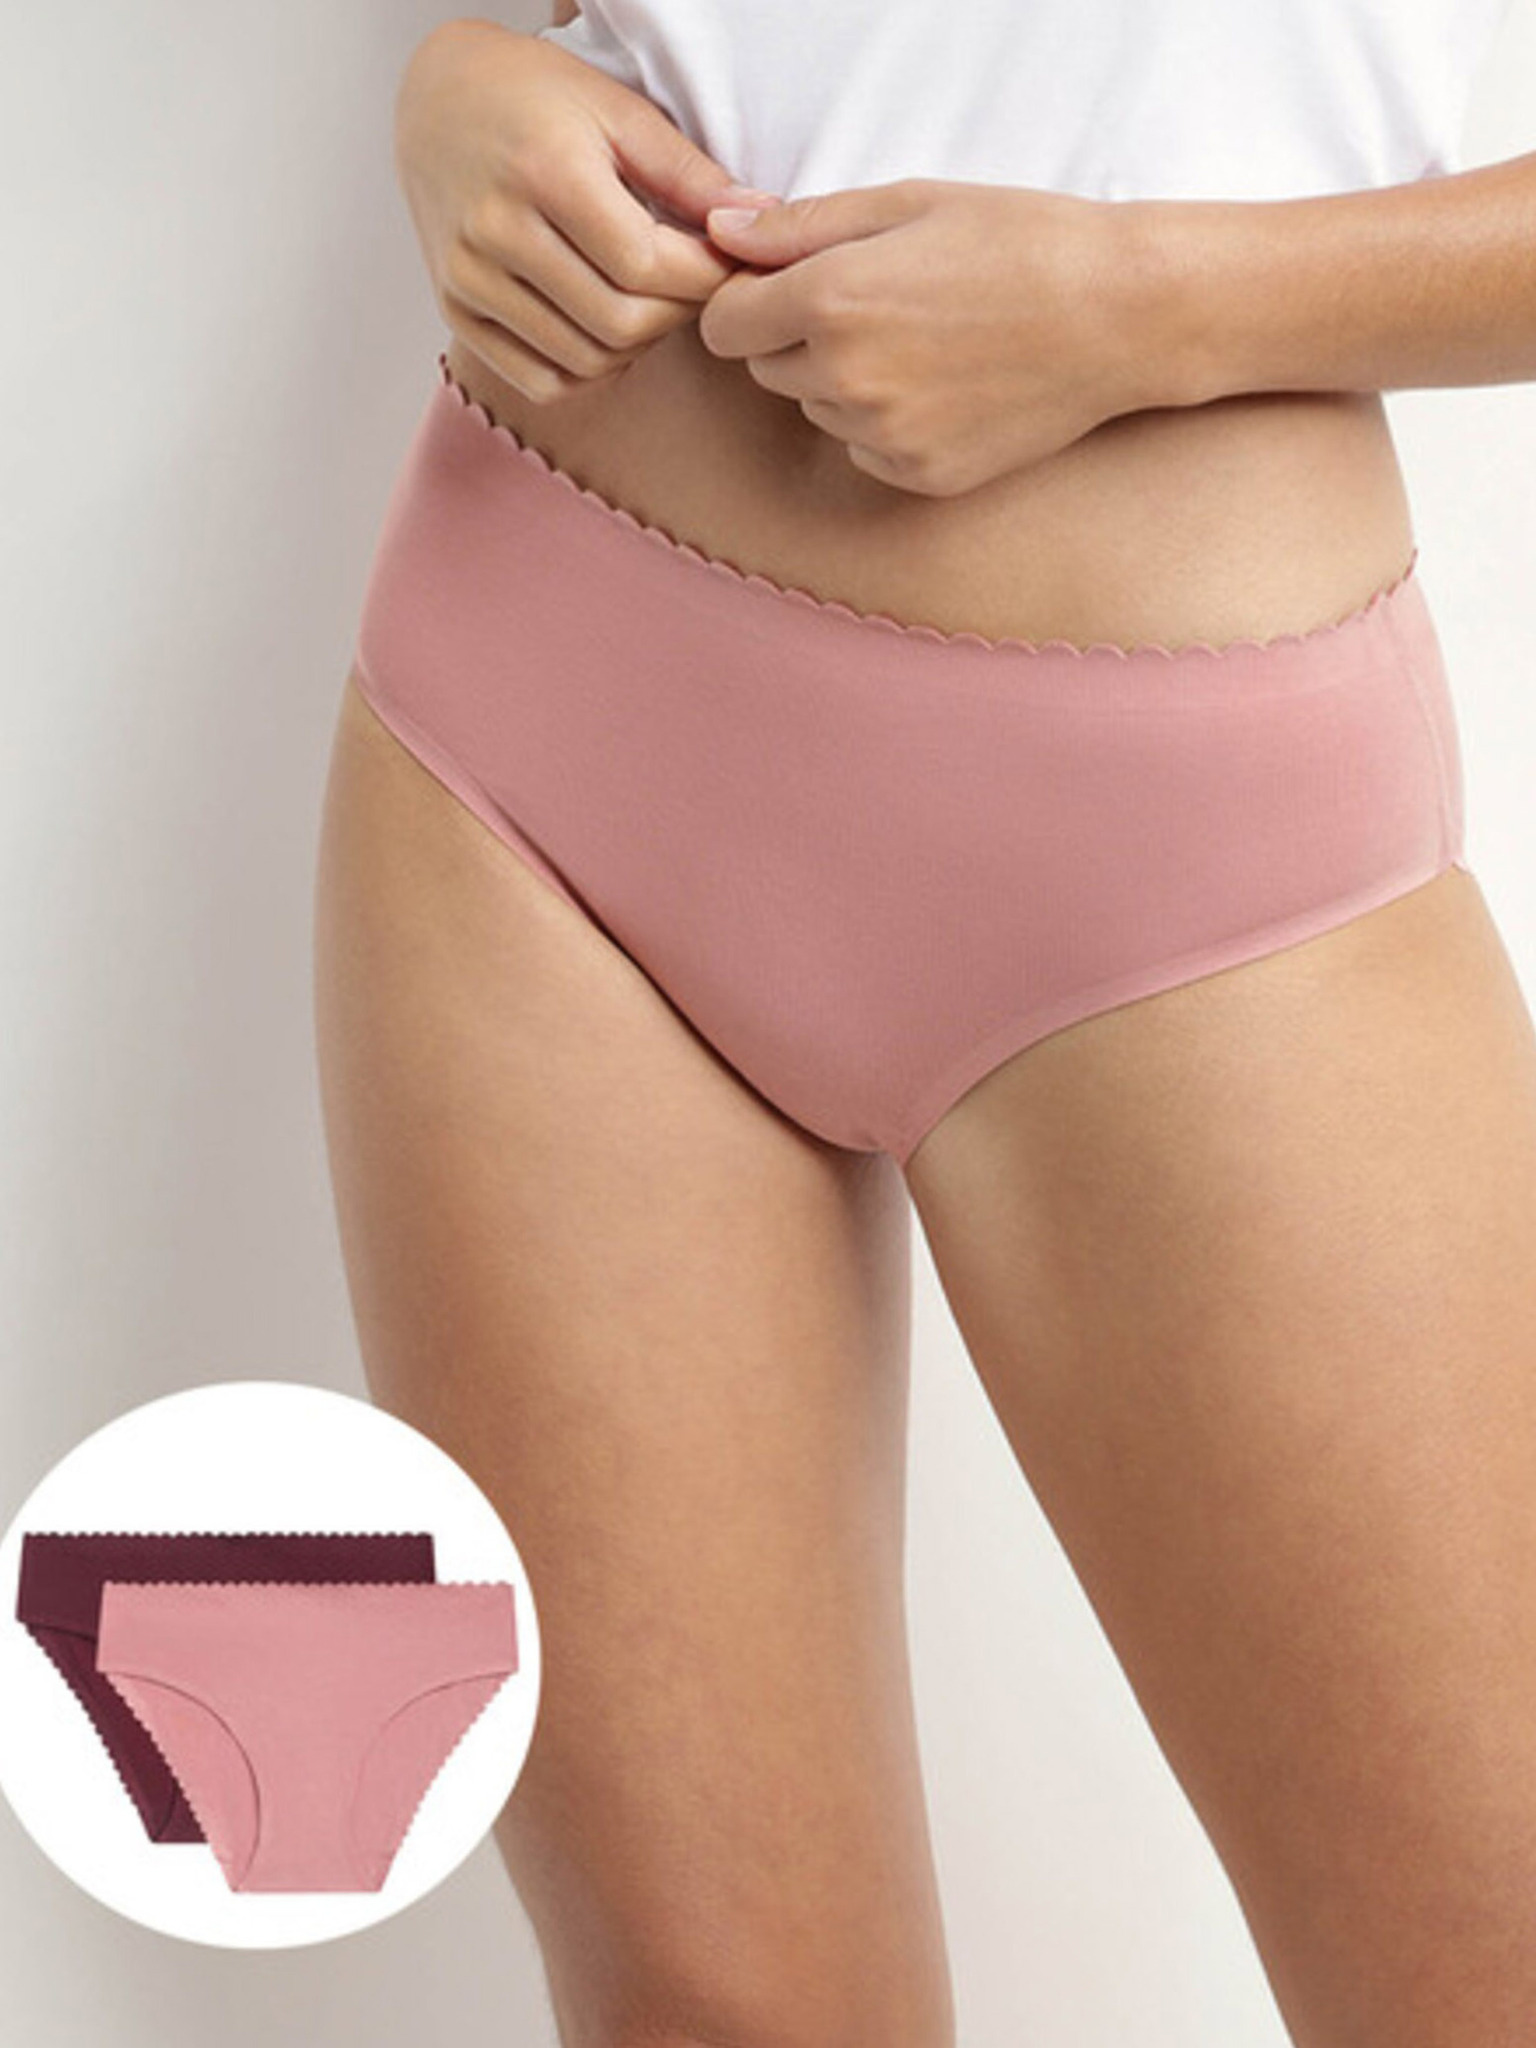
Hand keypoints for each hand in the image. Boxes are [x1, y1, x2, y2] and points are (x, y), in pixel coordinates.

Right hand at [395, 20, 779, 401]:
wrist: (436, 102)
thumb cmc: (533, 98)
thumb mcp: (617, 110)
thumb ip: (686, 172)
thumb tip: (754, 220)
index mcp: (544, 173)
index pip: (646, 265)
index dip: (703, 279)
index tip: (730, 267)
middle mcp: (496, 231)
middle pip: (619, 322)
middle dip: (677, 315)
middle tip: (695, 289)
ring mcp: (470, 278)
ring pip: (586, 359)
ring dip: (638, 346)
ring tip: (652, 303)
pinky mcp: (457, 311)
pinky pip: (542, 380)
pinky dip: (589, 370)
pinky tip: (606, 331)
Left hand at [699, 177, 1166, 494]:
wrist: (1120, 315)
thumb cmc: (1019, 240)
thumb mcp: (907, 203)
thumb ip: (800, 224)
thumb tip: (719, 230)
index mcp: (830, 300)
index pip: (724, 324)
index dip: (750, 298)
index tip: (791, 282)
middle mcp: (845, 379)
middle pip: (766, 368)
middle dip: (797, 337)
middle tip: (879, 302)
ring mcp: (883, 437)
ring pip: (818, 410)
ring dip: (844, 380)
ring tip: (924, 341)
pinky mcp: (919, 476)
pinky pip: (864, 450)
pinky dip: (886, 423)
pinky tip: (946, 385)